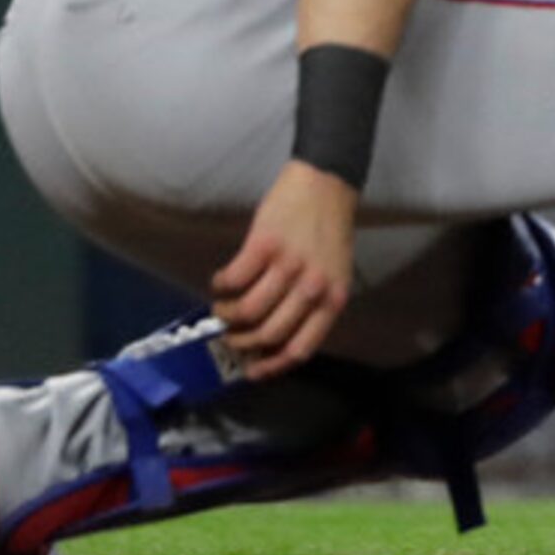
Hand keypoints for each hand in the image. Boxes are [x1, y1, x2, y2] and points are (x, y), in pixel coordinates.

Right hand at [212, 161, 358, 376]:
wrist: (326, 184)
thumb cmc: (328, 232)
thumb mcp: (334, 275)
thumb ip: (313, 305)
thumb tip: (274, 339)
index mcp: (333, 300)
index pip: (300, 348)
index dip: (271, 366)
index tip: (250, 370)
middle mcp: (313, 288)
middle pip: (267, 334)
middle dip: (241, 341)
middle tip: (230, 334)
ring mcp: (288, 266)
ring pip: (246, 311)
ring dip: (226, 314)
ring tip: (222, 307)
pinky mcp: (264, 246)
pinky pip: (232, 280)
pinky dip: (220, 286)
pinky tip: (221, 281)